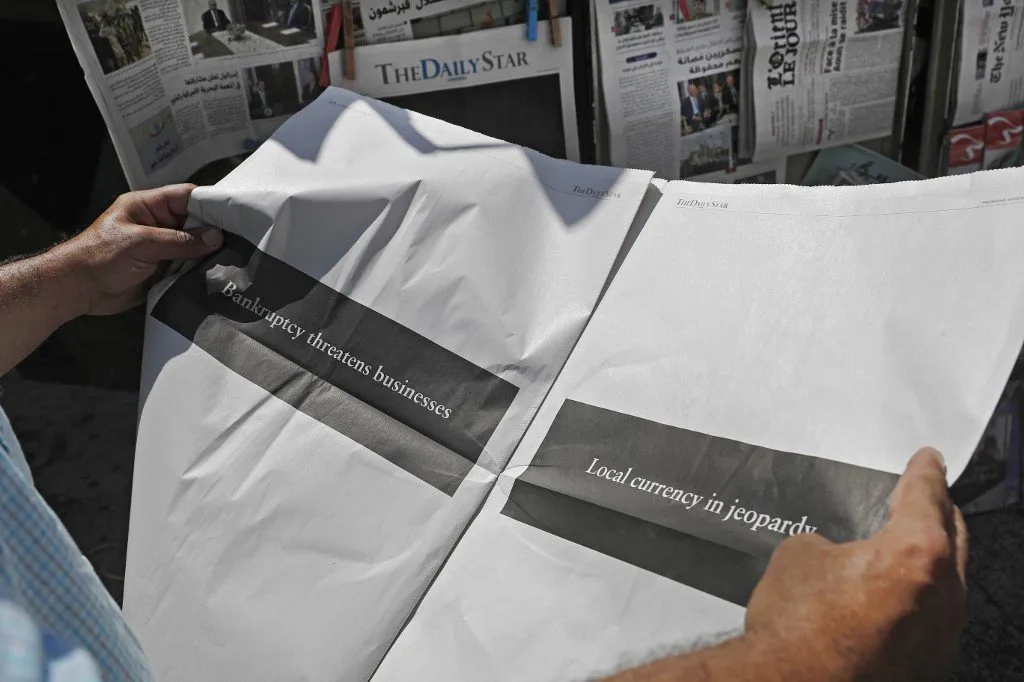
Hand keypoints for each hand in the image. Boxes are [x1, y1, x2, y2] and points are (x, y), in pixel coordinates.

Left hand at [55, 184, 222, 315]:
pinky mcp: (162, 270)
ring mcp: (160, 248)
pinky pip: (187, 267)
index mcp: (147, 207)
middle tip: (242, 239)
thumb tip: (217, 237)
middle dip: (214, 231)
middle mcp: (157, 225)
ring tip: (237, 258)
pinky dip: (201, 270)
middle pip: (194, 222)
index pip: (185, 197)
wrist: (77, 290)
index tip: (235, 212)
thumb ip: (180, 240)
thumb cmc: (100, 257)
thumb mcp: (142, 243)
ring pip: (193, 246)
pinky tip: (219, 274)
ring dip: (209, 253)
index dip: (209, 202)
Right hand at [744, 447, 966, 680]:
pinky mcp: (931, 663)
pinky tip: (893, 594)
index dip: (924, 471)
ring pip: (949, 579)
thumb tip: (841, 558)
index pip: (926, 496)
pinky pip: (935, 614)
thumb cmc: (796, 624)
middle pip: (953, 535)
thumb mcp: (801, 554)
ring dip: (931, 556)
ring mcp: (942, 633)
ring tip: (908, 543)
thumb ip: (836, 544)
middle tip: (924, 494)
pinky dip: (921, 594)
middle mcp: (943, 593)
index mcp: (915, 552)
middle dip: (937, 511)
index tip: (928, 458)